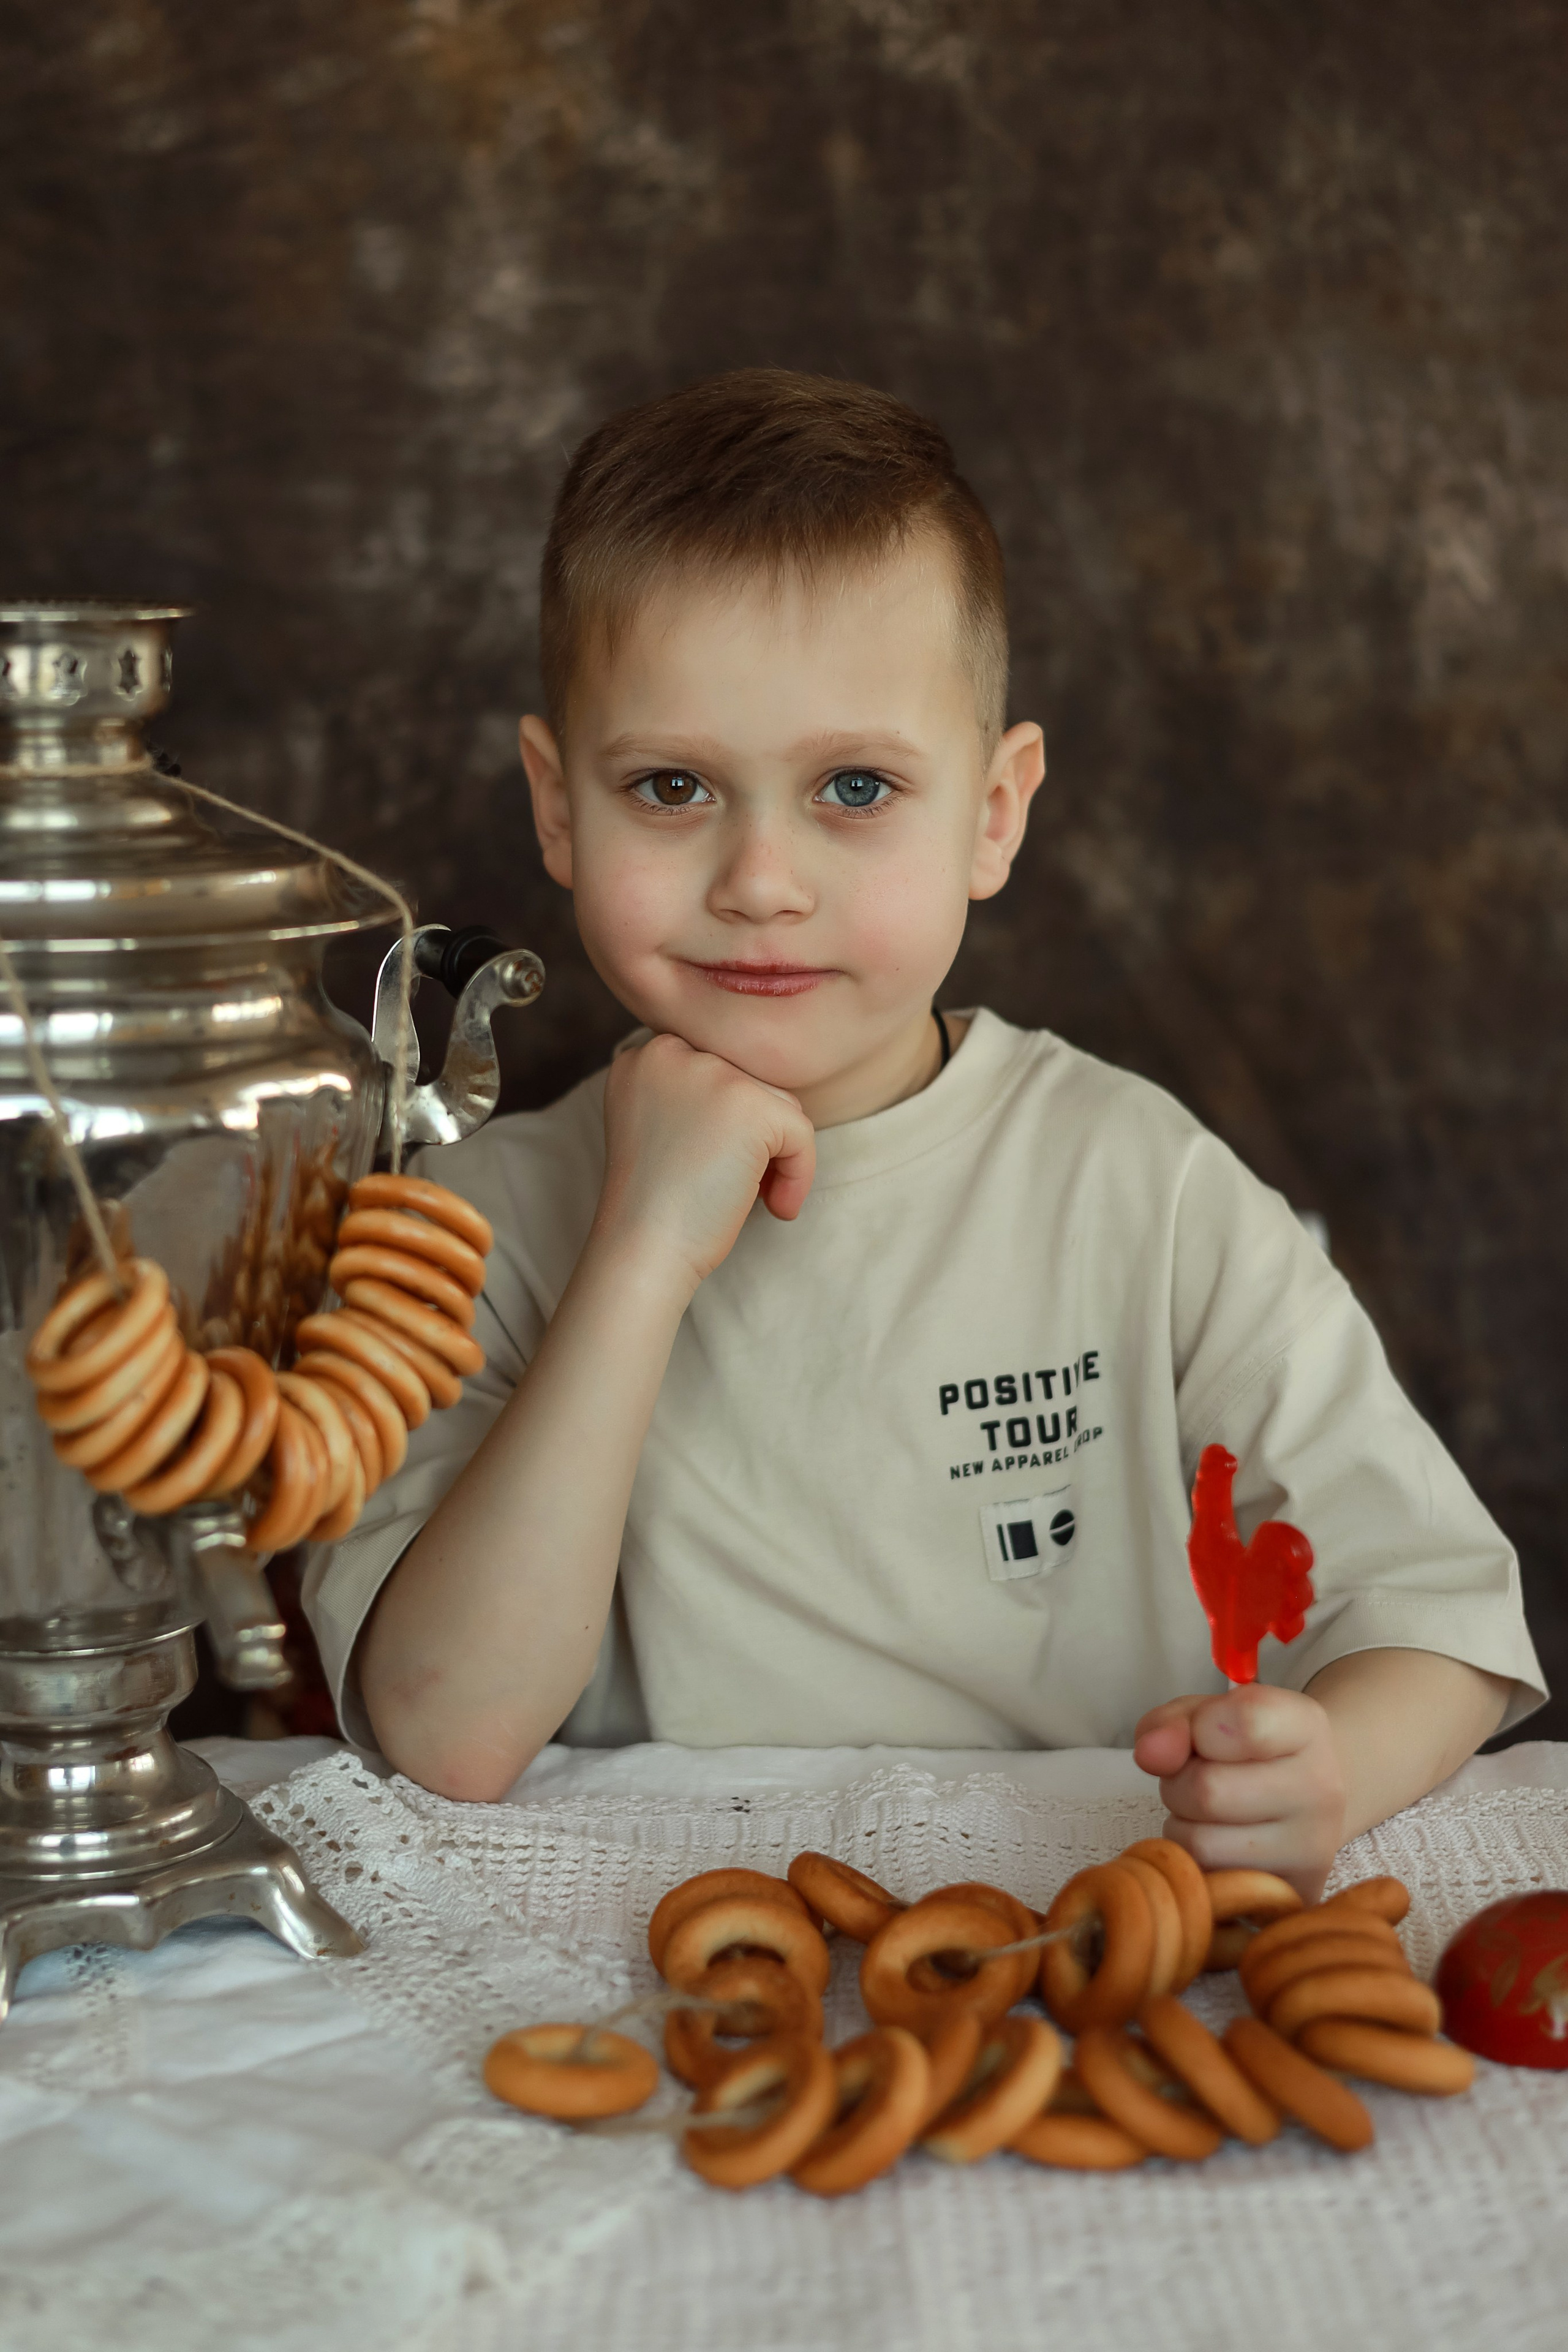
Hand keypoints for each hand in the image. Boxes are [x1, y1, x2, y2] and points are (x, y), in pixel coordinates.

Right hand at [594, 1031, 816, 1289]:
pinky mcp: (751, 1105)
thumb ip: (694, 1095)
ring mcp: (712, 1073)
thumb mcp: (660, 1127)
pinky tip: (775, 1207)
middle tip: (732, 1184)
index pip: (717, 1072)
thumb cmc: (655, 1203)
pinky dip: (799, 1175)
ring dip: (775, 1154)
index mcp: (644, 1056)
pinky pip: (801, 1133)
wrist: (643, 1248)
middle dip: (754, 1138)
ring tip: (749, 1195)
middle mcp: (671, 1051)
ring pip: (779, 1105)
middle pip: (749, 1083)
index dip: (726, 1125)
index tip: (709, 1166)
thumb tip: (758, 1096)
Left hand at [1133, 1684, 1346, 1900]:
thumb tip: (1149, 1753)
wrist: (1304, 1800)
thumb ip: (1171, 1724)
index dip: (1200, 1727)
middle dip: (1180, 1783)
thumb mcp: (1206, 1716)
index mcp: (1306, 1727)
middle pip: (1207, 1790)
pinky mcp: (1294, 1893)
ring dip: (1184, 1827)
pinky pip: (1209, 1883)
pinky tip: (1222, 1846)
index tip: (1204, 1735)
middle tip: (1198, 1779)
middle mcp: (1322, 1788)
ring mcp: (1313, 1849)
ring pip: (1201, 1844)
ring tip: (1210, 1815)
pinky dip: (1196, 1864)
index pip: (1246, 1722)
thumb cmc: (1244, 1751)